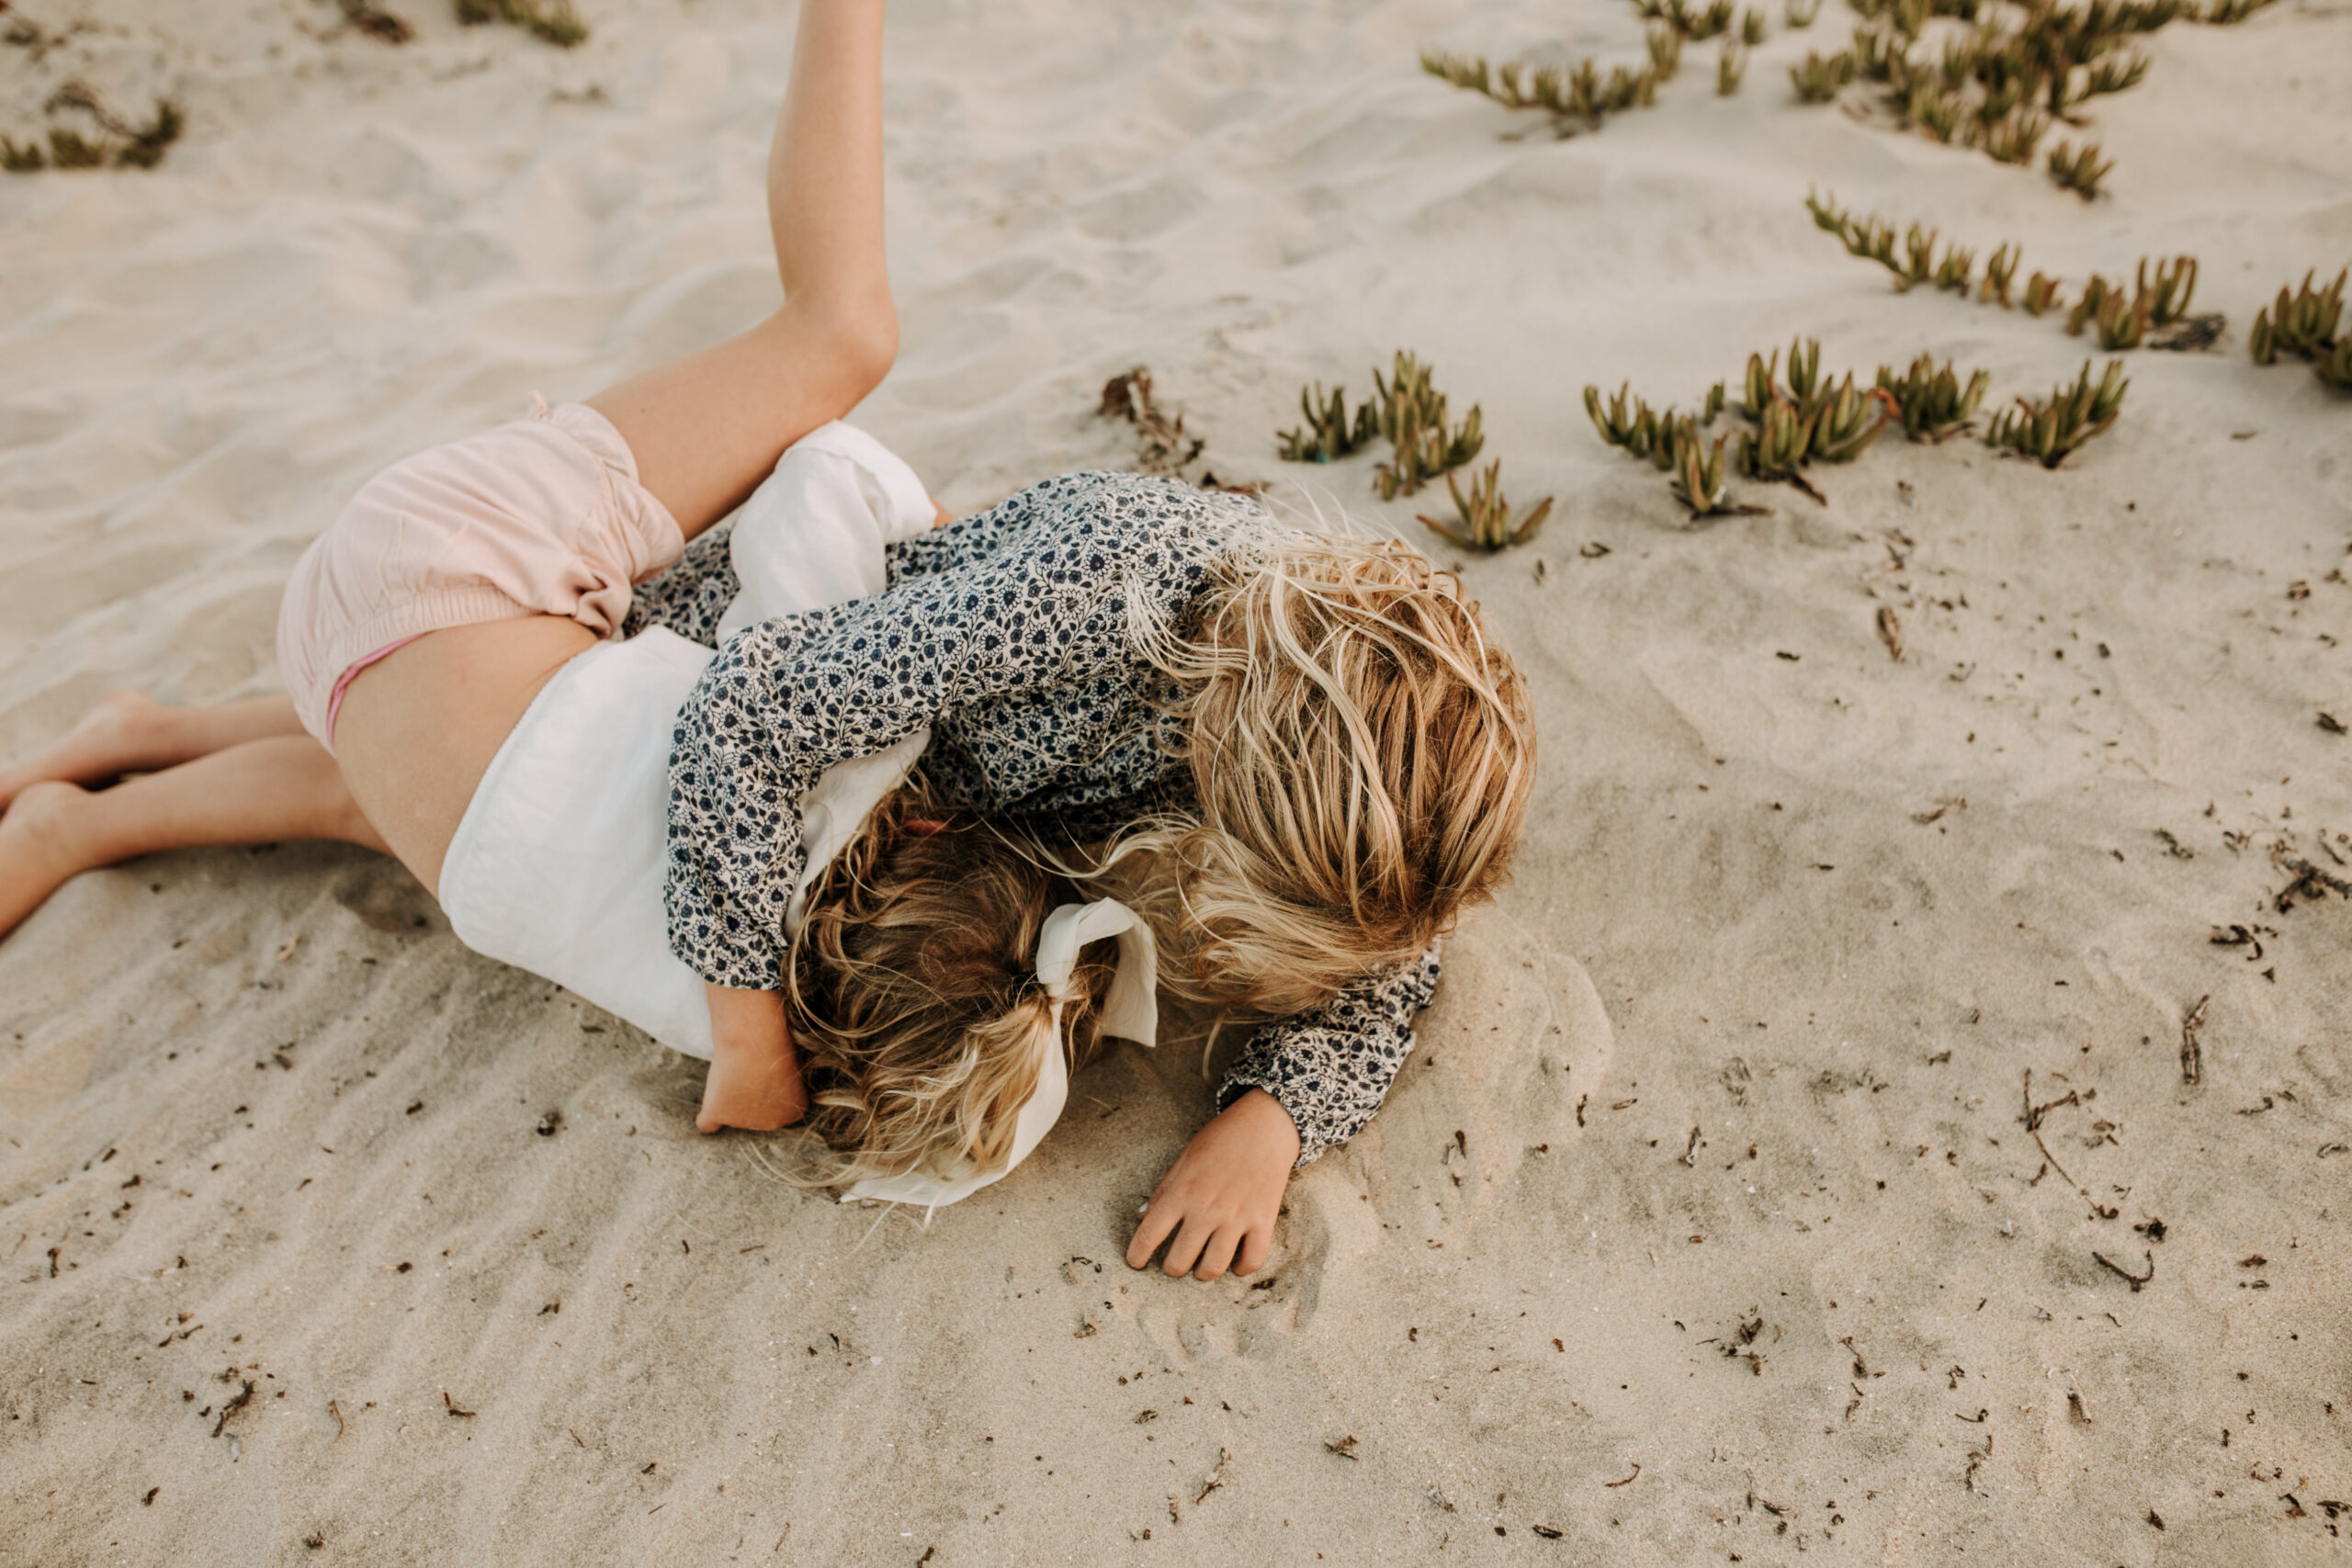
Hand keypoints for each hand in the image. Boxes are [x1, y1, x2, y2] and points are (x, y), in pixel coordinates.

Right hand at [697, 985, 808, 1132]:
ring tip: (733, 1068)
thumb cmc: (781, 1042)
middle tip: (748, 1067)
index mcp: (795, 1111)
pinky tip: (707, 1110)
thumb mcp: (796, 1063)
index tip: (767, 1071)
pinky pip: (707, 1124)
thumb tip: (772, 1077)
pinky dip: (706, 1118)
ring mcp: (744, 1122)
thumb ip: (785, 1080)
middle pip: (756, 1115)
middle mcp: (772, 1123)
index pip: (778, 1109)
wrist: (756, 1039)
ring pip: (732, 1113)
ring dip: (730, 1096)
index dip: (770, 1090)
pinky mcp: (718, 1114)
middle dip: (751, 1097)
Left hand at [1125, 1089, 1299, 1280]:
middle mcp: (1206, 1209)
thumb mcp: (1184, 1160)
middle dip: (1172, 1269)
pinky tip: (1234, 1263)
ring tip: (1202, 1268)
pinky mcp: (1263, 1222)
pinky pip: (1251, 1261)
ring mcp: (1236, 1218)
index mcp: (1181, 1193)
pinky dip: (1240, 1269)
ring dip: (1203, 1274)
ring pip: (1213, 1268)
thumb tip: (1141, 1217)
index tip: (1136, 1262)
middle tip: (1175, 1263)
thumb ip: (1163, 1191)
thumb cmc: (1221, 1140)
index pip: (1149, 1235)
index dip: (1137, 1255)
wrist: (1265, 1127)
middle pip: (1178, 1262)